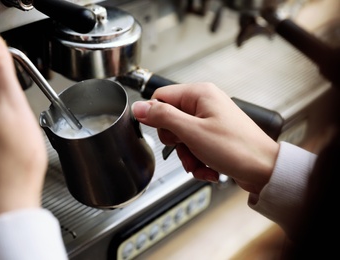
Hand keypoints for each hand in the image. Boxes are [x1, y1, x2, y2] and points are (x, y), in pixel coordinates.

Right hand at [132, 83, 279, 193]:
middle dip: (175, 142)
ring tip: (199, 164)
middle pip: (170, 120)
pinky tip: (207, 168)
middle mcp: (204, 103)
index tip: (163, 134)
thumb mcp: (192, 132)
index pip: (160, 97)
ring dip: (186, 155)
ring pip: (181, 137)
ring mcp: (210, 119)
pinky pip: (193, 145)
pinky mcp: (214, 135)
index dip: (157, 118)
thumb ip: (163, 117)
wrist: (264, 169)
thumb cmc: (237, 148)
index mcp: (199, 94)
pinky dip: (197, 160)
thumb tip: (138, 107)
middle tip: (186, 149)